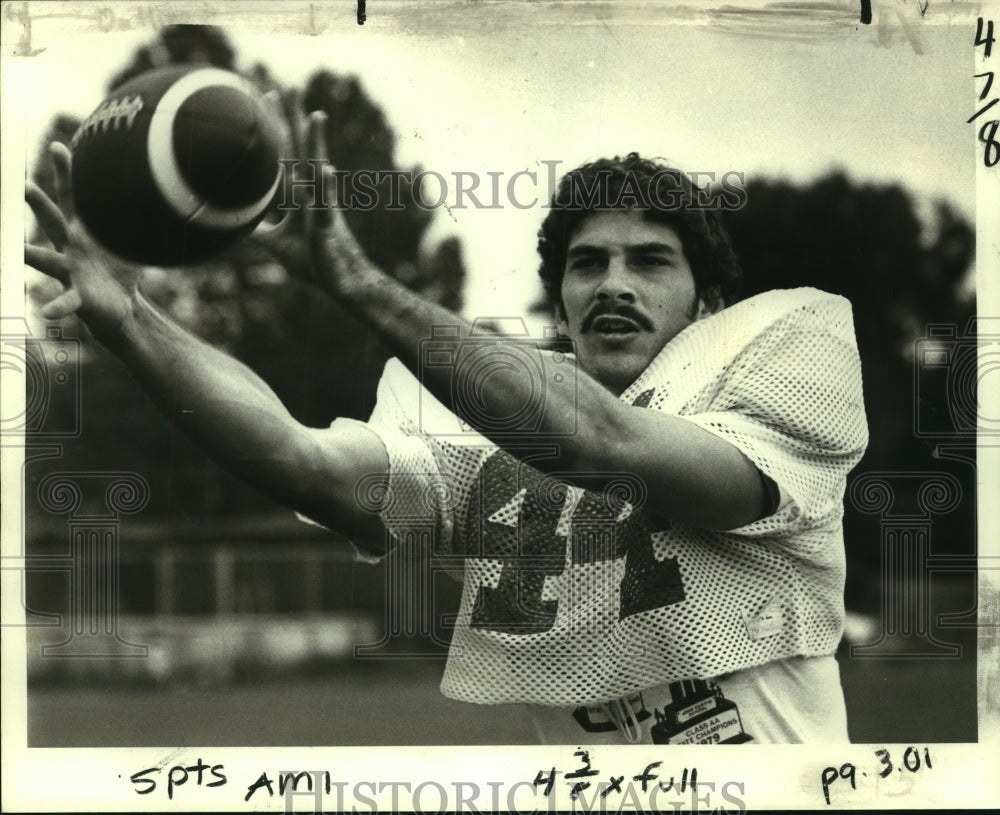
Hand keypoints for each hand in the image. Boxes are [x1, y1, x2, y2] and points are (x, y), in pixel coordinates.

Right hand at [24, 143, 141, 342]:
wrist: (120, 307)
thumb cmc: (118, 271)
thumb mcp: (128, 243)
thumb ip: (135, 219)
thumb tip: (161, 191)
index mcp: (81, 233)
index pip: (72, 199)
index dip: (66, 174)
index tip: (58, 147)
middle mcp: (69, 250)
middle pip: (51, 222)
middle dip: (38, 205)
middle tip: (24, 186)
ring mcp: (70, 273)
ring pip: (45, 260)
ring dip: (30, 255)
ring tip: (17, 250)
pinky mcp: (78, 297)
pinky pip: (65, 301)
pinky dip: (56, 306)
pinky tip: (46, 311)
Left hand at [252, 90, 379, 299]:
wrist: (343, 282)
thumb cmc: (315, 262)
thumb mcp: (279, 244)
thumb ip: (259, 231)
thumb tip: (234, 227)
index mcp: (299, 196)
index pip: (283, 156)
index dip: (276, 129)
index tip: (269, 98)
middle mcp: (311, 194)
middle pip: (299, 151)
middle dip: (292, 121)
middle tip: (288, 88)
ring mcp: (321, 207)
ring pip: (316, 169)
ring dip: (315, 143)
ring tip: (315, 115)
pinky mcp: (326, 226)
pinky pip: (324, 205)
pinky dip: (325, 187)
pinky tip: (325, 169)